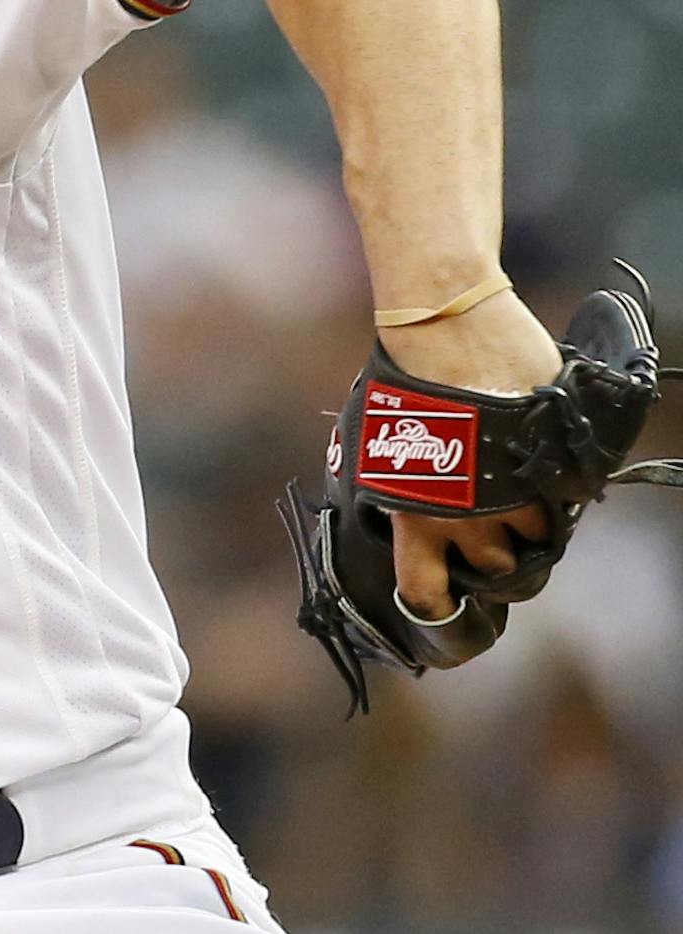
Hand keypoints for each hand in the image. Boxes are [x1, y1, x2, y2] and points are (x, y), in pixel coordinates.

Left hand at [375, 289, 562, 619]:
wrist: (444, 327)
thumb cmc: (396, 378)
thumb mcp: (372, 442)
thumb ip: (390, 485)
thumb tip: (392, 511)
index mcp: (413, 516)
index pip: (427, 594)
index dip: (438, 606)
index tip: (444, 600)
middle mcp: (467, 519)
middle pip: (495, 573)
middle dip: (491, 557)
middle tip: (484, 527)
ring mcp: (514, 495)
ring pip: (535, 541)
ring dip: (526, 524)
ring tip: (509, 492)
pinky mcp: (550, 469)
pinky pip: (562, 502)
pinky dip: (553, 493)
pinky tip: (533, 468)